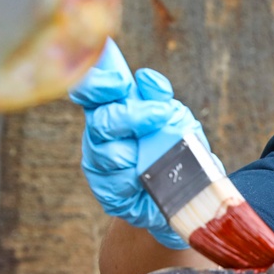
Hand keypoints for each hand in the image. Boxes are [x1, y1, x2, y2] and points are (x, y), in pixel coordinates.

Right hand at [69, 38, 215, 248]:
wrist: (183, 195)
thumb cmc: (173, 149)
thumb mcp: (174, 118)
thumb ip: (159, 97)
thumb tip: (146, 78)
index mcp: (110, 111)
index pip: (90, 92)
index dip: (98, 84)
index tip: (120, 82)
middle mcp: (98, 137)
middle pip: (101, 122)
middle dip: (131, 116)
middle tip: (160, 115)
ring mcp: (99, 166)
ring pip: (107, 154)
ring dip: (136, 151)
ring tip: (158, 154)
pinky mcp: (106, 193)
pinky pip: (116, 184)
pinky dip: (134, 179)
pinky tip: (146, 179)